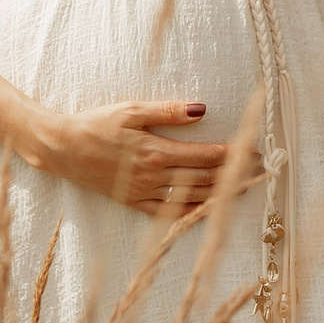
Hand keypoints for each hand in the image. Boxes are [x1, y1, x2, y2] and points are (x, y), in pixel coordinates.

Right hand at [33, 100, 254, 211]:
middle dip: (235, 174)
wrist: (63, 149)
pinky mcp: (134, 202)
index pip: (205, 156)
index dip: (233, 155)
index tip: (255, 151)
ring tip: (245, 187)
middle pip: (204, 178)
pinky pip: (169, 213)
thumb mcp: (132, 110)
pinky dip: (192, 212)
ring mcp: (144, 193)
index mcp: (155, 152)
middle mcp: (153, 177)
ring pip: (191, 197)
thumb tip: (202, 109)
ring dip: (221, 193)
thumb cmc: (97, 124)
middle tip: (260, 169)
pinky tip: (209, 209)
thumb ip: (168, 112)